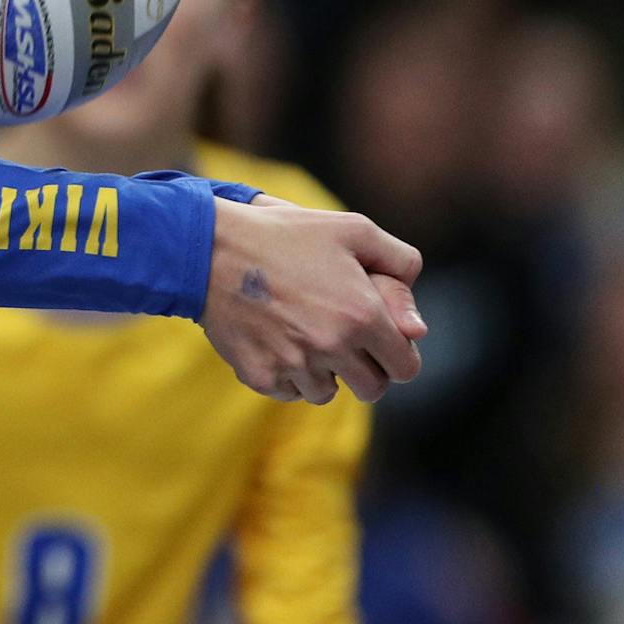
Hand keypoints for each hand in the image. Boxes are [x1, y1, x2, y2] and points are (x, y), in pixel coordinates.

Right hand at [200, 197, 425, 403]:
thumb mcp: (351, 229)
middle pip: (371, 389)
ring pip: (326, 394)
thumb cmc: (282, 234)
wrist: (208, 248)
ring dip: (323, 375)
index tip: (381, 346)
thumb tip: (416, 314)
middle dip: (365, 371)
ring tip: (304, 341)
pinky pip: (287, 392)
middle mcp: (332, 346)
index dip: (398, 357)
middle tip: (345, 346)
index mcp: (363, 315)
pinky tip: (277, 345)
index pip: (405, 368)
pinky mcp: (259, 374)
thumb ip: (399, 261)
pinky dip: (286, 376)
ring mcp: (293, 364)